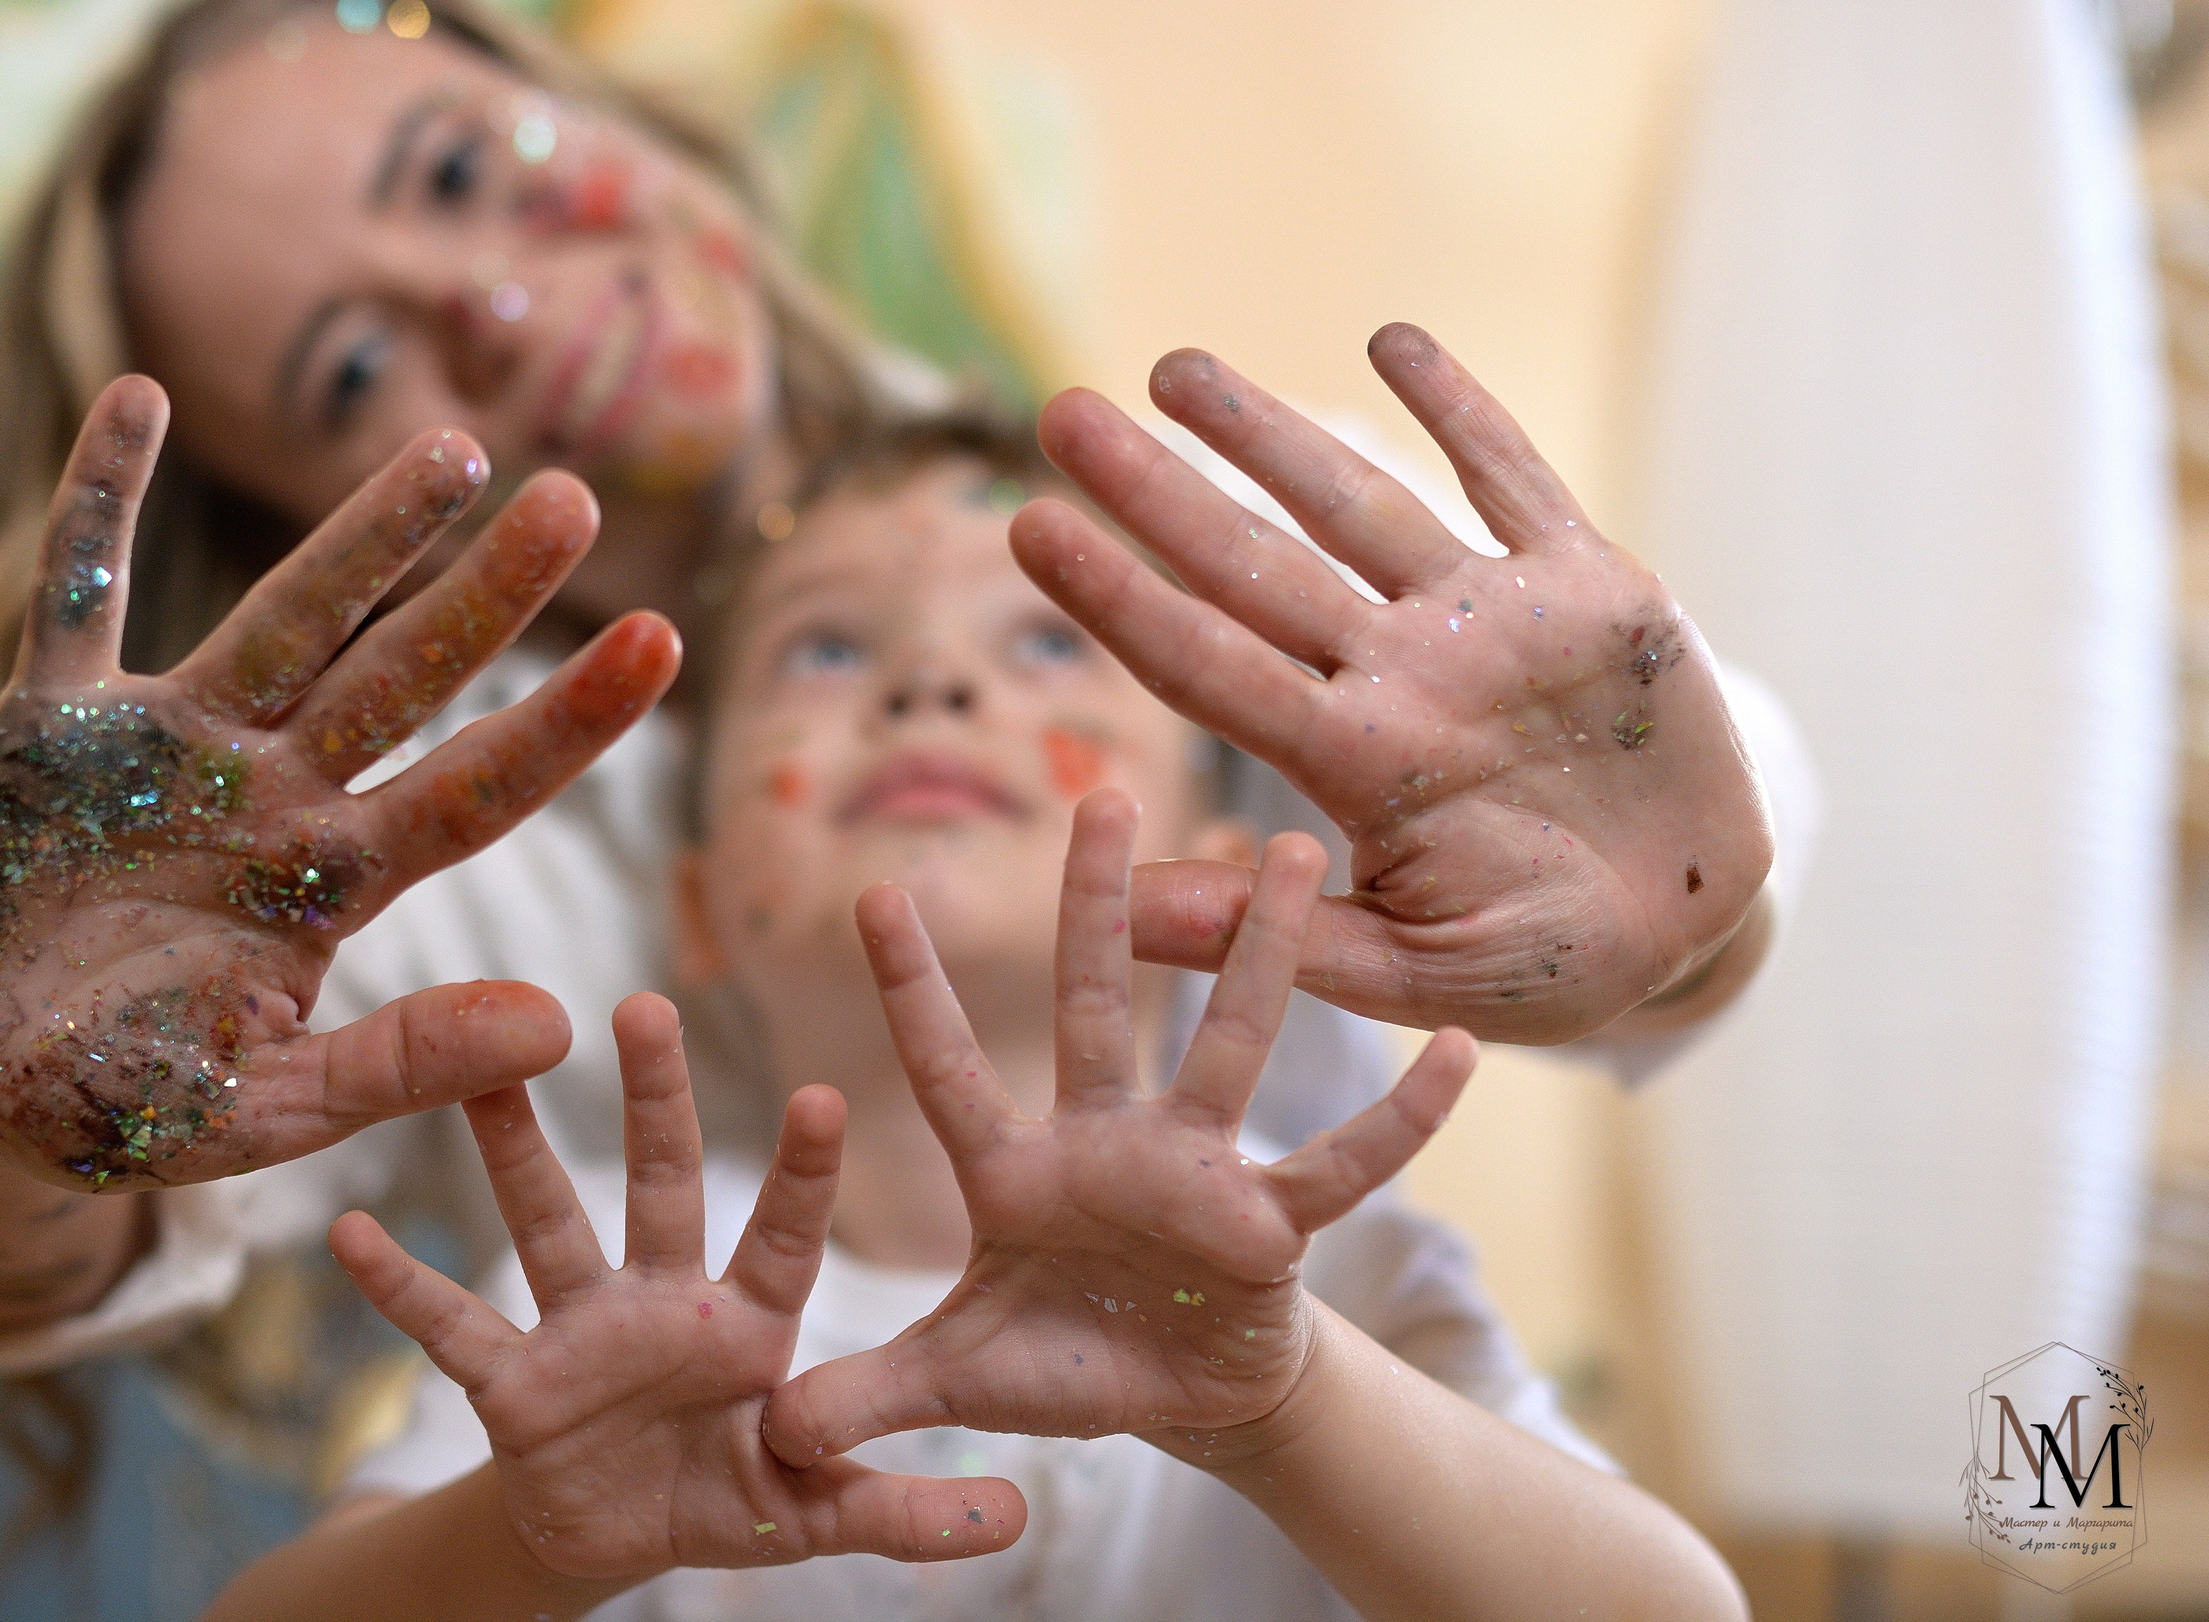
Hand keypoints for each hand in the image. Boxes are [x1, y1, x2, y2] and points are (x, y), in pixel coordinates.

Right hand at [0, 377, 678, 1209]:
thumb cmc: (118, 1110)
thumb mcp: (263, 1109)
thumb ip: (401, 1065)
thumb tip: (565, 1024)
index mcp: (331, 885)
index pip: (477, 789)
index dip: (569, 720)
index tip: (665, 641)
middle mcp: (271, 797)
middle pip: (403, 676)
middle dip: (487, 596)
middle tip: (579, 501)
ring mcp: (168, 749)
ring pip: (285, 620)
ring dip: (363, 535)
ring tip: (457, 450)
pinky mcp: (52, 726)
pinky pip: (77, 592)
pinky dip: (100, 500)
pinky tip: (138, 396)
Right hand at [332, 994, 1023, 1593]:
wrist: (614, 1538)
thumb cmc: (725, 1495)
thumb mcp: (813, 1514)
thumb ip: (902, 1510)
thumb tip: (1018, 1518)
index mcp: (748, 1322)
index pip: (781, 1232)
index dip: (801, 1172)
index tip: (822, 1091)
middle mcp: (663, 1300)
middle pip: (659, 1186)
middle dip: (654, 1103)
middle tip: (645, 1004)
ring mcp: (580, 1330)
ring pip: (546, 1222)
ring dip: (512, 1152)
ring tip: (475, 1067)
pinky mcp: (509, 1382)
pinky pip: (449, 1327)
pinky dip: (400, 1287)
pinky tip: (344, 1231)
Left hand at [762, 791, 1474, 1470]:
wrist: (1179, 1399)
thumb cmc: (1066, 1363)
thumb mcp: (960, 1381)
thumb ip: (874, 1395)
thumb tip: (776, 1435)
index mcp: (1015, 1174)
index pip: (949, 1069)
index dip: (913, 989)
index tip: (873, 891)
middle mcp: (1106, 1145)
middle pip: (1094, 1009)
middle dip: (1094, 910)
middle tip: (1100, 797)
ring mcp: (1196, 1171)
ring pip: (1229, 1044)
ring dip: (1261, 954)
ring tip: (1288, 851)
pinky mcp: (1274, 1222)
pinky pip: (1345, 1164)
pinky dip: (1402, 1118)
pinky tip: (1455, 1051)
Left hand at [1015, 327, 1773, 1043]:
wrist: (1688, 933)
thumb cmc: (1538, 965)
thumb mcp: (1409, 970)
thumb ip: (1273, 935)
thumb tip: (1110, 913)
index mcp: (1358, 764)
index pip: (1210, 663)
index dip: (1120, 597)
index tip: (1029, 527)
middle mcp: (1406, 676)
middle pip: (1257, 567)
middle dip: (1161, 491)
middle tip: (1059, 415)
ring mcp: (1493, 627)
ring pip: (1361, 506)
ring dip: (1271, 434)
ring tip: (1172, 368)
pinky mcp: (1593, 592)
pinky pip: (1515, 479)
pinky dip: (1462, 410)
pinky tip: (1392, 340)